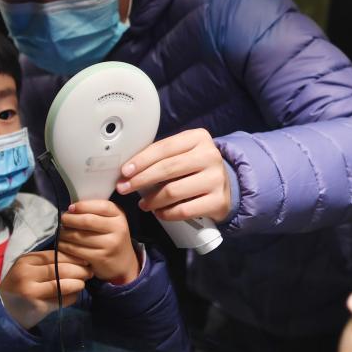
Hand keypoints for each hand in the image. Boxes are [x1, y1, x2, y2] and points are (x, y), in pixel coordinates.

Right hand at [0, 250, 92, 328]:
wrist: (5, 309)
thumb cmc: (20, 285)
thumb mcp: (28, 268)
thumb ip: (47, 263)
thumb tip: (78, 259)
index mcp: (25, 261)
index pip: (55, 255)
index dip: (73, 258)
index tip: (85, 260)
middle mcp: (26, 275)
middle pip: (61, 269)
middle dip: (80, 270)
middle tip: (89, 272)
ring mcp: (31, 292)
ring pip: (63, 285)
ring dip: (78, 284)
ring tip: (82, 283)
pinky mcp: (38, 307)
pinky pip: (62, 300)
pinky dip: (72, 297)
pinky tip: (73, 296)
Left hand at [57, 200, 139, 284]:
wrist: (123, 263)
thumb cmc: (111, 238)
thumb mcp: (110, 222)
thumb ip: (96, 213)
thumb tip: (71, 208)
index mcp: (119, 216)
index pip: (101, 206)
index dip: (83, 206)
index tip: (70, 208)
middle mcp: (118, 229)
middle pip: (87, 221)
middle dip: (70, 219)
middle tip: (62, 220)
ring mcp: (110, 244)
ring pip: (79, 236)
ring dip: (64, 234)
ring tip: (60, 233)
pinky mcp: (101, 257)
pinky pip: (77, 250)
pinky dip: (66, 246)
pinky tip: (63, 244)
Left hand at [115, 128, 231, 222]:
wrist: (227, 187)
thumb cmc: (196, 169)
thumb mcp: (183, 154)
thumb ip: (161, 157)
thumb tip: (128, 170)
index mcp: (199, 138)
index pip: (164, 148)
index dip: (141, 160)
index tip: (125, 171)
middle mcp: (210, 156)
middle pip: (167, 169)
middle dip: (141, 180)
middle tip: (124, 188)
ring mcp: (216, 179)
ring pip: (173, 191)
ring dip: (152, 200)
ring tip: (143, 204)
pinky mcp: (218, 201)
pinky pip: (184, 210)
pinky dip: (166, 213)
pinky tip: (159, 212)